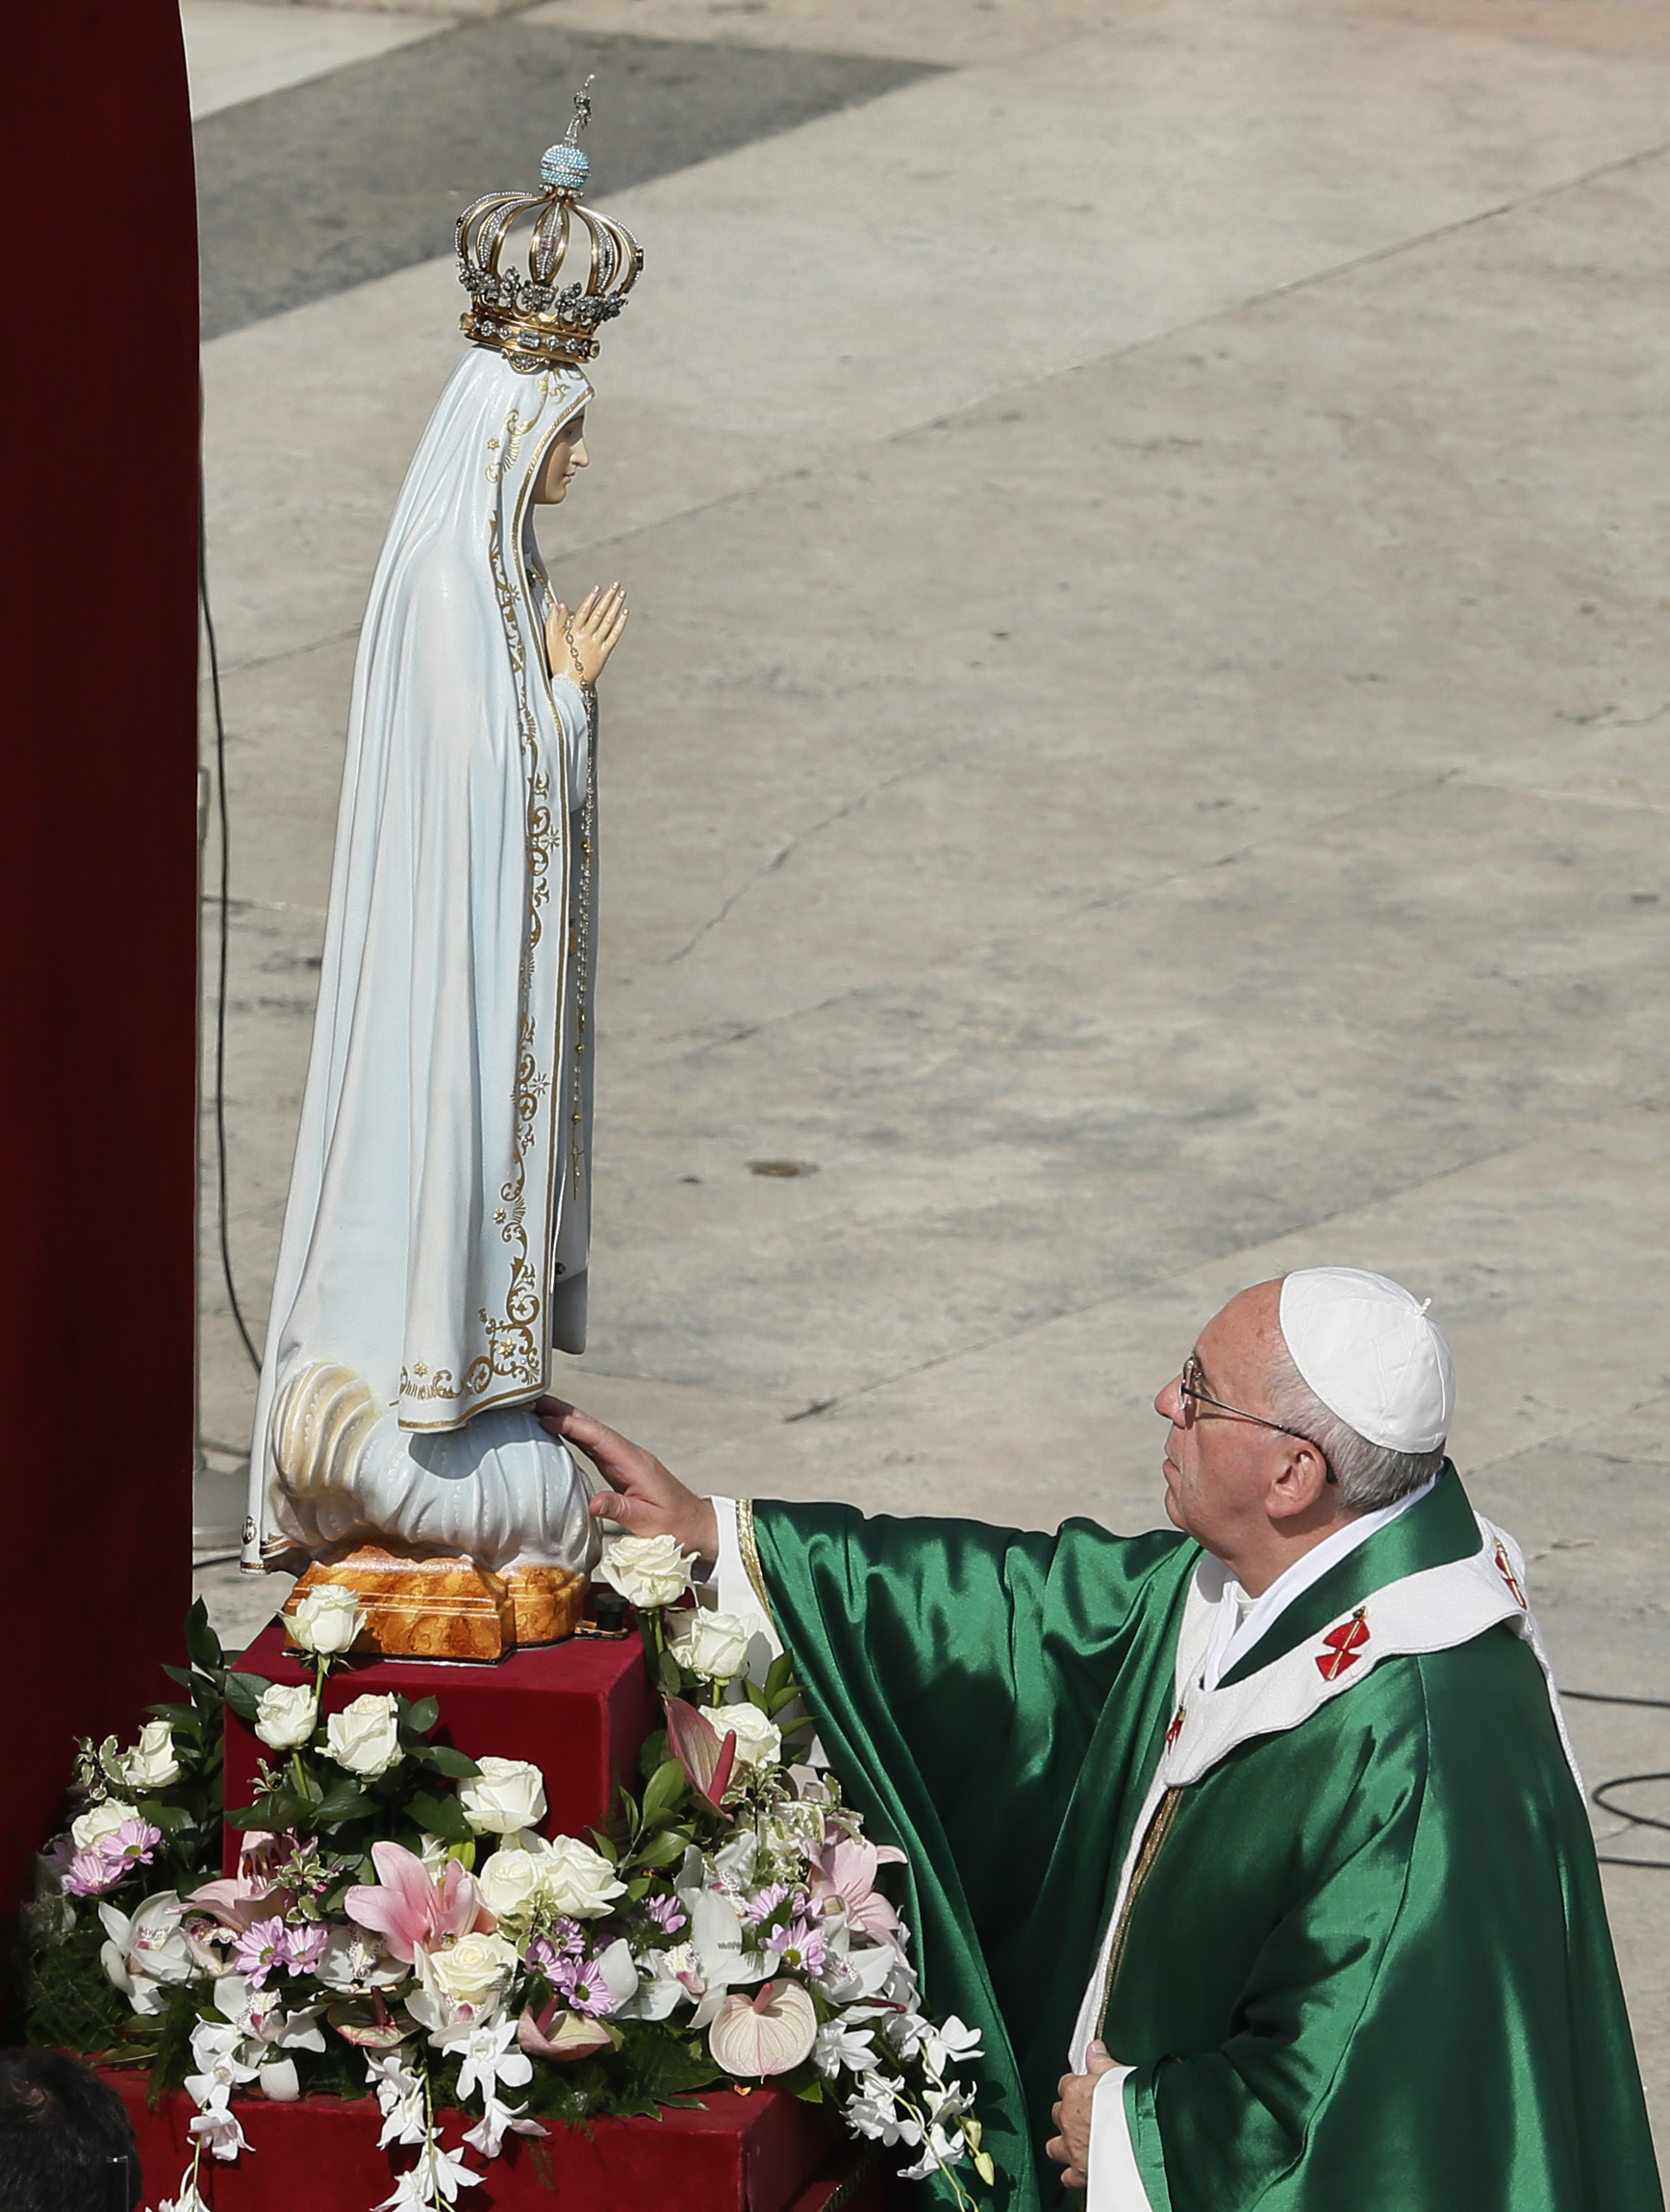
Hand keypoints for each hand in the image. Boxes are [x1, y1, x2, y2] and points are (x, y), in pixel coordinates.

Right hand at [536, 1400, 719, 1561]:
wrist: (696, 1525)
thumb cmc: (675, 1525)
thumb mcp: (648, 1522)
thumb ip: (620, 1509)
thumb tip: (593, 1503)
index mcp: (634, 1462)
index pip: (599, 1437)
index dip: (572, 1425)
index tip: (546, 1417)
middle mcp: (628, 1455)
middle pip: (592, 1427)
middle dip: (563, 1411)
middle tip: (532, 1399)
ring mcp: (624, 1459)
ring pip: (591, 1433)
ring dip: (566, 1420)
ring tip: (536, 1408)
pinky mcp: (621, 1467)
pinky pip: (594, 1446)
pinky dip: (575, 1435)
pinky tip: (558, 1431)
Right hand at [546, 582, 627, 689]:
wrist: (568, 684)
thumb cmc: (557, 661)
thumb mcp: (551, 641)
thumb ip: (554, 622)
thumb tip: (560, 604)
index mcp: (573, 632)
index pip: (584, 611)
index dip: (591, 598)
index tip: (598, 587)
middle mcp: (586, 636)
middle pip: (599, 613)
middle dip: (608, 597)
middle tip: (616, 584)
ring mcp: (596, 644)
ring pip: (608, 622)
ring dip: (616, 606)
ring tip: (622, 594)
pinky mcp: (604, 653)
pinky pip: (613, 636)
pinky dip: (620, 624)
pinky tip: (625, 613)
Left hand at [1045, 2042, 1118, 2191]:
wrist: (1142, 2136)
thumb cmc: (1132, 2105)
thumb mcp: (1118, 2074)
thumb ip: (1102, 2062)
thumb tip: (1094, 2048)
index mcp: (1075, 2092)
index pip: (1066, 2084)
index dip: (1076, 2087)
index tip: (1084, 2089)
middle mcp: (1069, 2120)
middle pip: (1059, 2114)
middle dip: (1068, 2115)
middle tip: (1083, 2116)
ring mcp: (1073, 2147)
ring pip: (1055, 2146)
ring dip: (1063, 2144)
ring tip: (1076, 2143)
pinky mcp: (1081, 2172)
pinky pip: (1068, 2176)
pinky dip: (1073, 2175)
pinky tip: (1081, 2172)